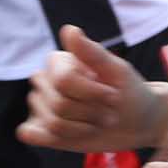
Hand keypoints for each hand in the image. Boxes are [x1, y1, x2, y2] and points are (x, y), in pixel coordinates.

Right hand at [18, 26, 167, 152]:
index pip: (64, 80)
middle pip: (59, 104)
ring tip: (98, 121)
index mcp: (59, 62)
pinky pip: (30, 134)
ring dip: (84, 128)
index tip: (114, 95)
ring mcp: (39, 105)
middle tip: (109, 112)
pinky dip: (55, 138)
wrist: (138, 122)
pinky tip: (75, 133)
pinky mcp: (38, 128)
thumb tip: (69, 29)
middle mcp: (44, 81)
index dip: (93, 94)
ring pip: (53, 123)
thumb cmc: (129, 92)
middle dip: (92, 113)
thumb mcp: (118, 72)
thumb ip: (92, 53)